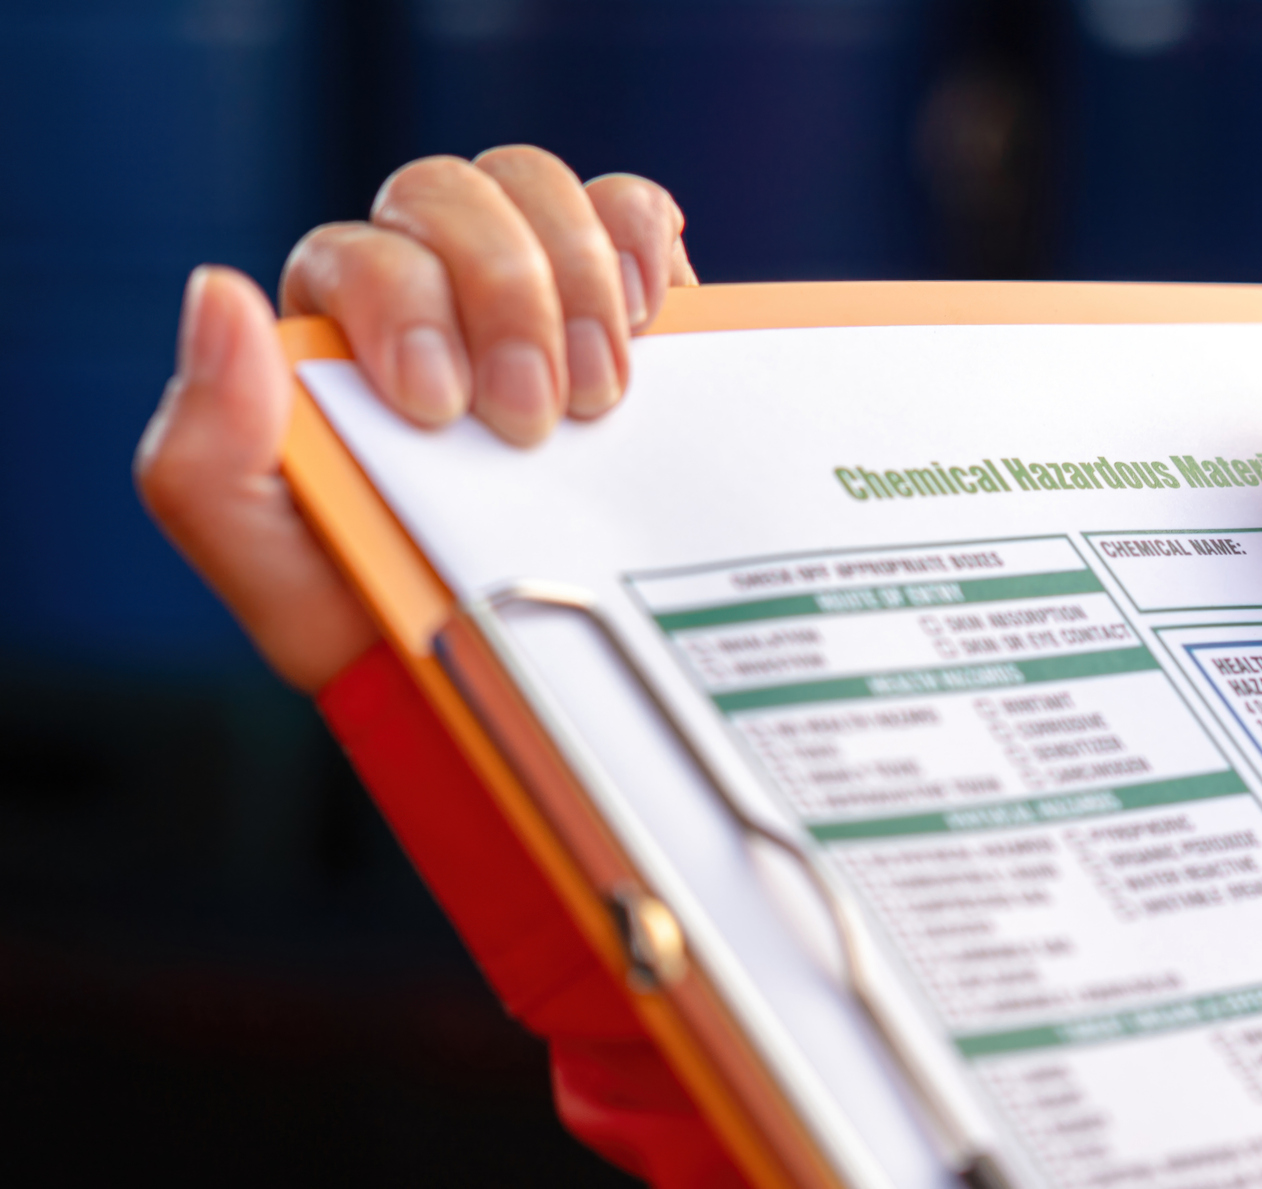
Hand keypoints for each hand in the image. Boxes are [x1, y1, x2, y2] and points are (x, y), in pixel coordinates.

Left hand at [136, 148, 696, 690]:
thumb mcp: (267, 562)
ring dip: (576, 278)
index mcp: (334, 327)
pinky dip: (640, 240)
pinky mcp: (621, 297)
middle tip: (533, 417)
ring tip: (599, 396)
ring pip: (535, 183)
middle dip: (505, 297)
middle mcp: (426, 280)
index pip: (358, 249)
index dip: (406, 305)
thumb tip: (219, 295)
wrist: (511, 658)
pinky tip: (646, 319)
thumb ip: (205, 451)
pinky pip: (630, 206)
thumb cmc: (379, 609)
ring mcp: (529, 280)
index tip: (444, 408)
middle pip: (449, 193)